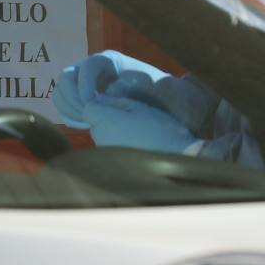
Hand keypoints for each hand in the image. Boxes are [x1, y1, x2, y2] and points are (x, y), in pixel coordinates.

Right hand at [51, 50, 171, 125]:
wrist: (159, 101)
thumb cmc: (154, 90)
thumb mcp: (146, 85)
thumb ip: (127, 86)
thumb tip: (107, 91)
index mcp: (107, 60)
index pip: (86, 67)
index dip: (84, 86)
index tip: (91, 106)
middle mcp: (91, 68)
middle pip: (66, 77)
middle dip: (73, 98)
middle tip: (86, 116)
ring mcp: (82, 82)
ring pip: (61, 91)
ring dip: (68, 107)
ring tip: (85, 122)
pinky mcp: (80, 97)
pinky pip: (63, 104)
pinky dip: (69, 114)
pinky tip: (85, 124)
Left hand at [81, 96, 197, 153]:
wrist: (176, 158)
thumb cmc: (159, 129)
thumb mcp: (139, 107)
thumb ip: (116, 102)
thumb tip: (101, 99)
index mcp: (105, 121)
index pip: (89, 108)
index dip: (101, 104)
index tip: (116, 105)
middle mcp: (100, 139)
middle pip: (94, 123)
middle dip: (105, 118)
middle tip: (129, 118)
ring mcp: (106, 154)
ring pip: (101, 136)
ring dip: (112, 132)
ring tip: (135, 132)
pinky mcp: (113, 165)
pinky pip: (109, 149)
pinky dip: (118, 145)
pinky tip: (136, 145)